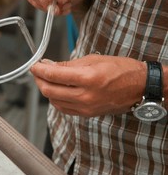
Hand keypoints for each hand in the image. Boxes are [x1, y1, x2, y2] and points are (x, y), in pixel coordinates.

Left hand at [30, 55, 146, 116]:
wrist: (139, 87)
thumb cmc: (120, 70)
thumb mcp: (93, 60)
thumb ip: (68, 65)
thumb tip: (48, 65)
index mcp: (88, 78)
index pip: (54, 75)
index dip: (39, 70)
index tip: (34, 65)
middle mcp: (85, 96)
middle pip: (49, 91)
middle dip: (39, 80)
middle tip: (37, 72)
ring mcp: (85, 108)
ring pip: (54, 101)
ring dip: (46, 90)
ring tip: (47, 79)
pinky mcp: (86, 114)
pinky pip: (63, 108)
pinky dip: (56, 99)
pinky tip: (57, 90)